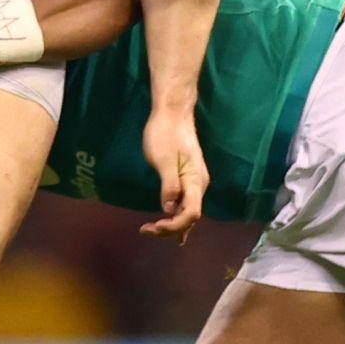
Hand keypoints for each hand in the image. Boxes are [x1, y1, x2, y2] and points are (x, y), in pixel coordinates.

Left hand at [139, 109, 207, 241]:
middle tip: (145, 230)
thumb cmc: (165, 133)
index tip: (153, 226)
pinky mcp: (187, 178)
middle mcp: (199, 185)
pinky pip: (185, 203)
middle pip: (190, 217)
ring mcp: (195, 182)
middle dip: (170, 228)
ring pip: (187, 211)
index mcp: (196, 181)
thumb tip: (169, 209)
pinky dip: (177, 217)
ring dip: (172, 224)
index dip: (174, 226)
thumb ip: (169, 185)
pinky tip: (171, 225)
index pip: (190, 214)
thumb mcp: (163, 159)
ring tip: (152, 230)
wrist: (173, 113)